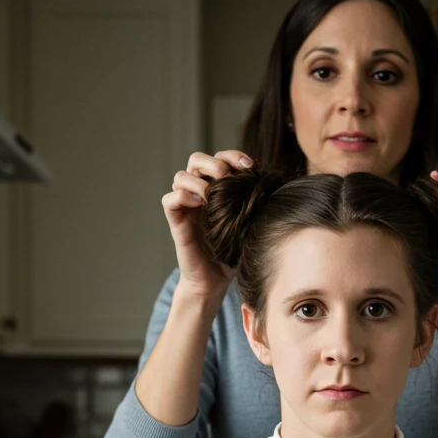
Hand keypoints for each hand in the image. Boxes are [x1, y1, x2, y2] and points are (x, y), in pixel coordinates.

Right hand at [162, 148, 253, 299]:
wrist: (215, 282)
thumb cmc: (234, 254)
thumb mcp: (249, 225)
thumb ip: (253, 204)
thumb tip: (268, 183)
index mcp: (217, 190)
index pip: (220, 158)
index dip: (233, 156)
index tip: (251, 166)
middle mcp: (199, 194)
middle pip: (197, 159)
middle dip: (214, 162)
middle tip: (227, 177)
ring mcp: (186, 207)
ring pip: (181, 176)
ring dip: (197, 179)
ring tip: (211, 194)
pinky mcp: (176, 222)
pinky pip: (169, 199)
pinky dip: (182, 196)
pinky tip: (199, 204)